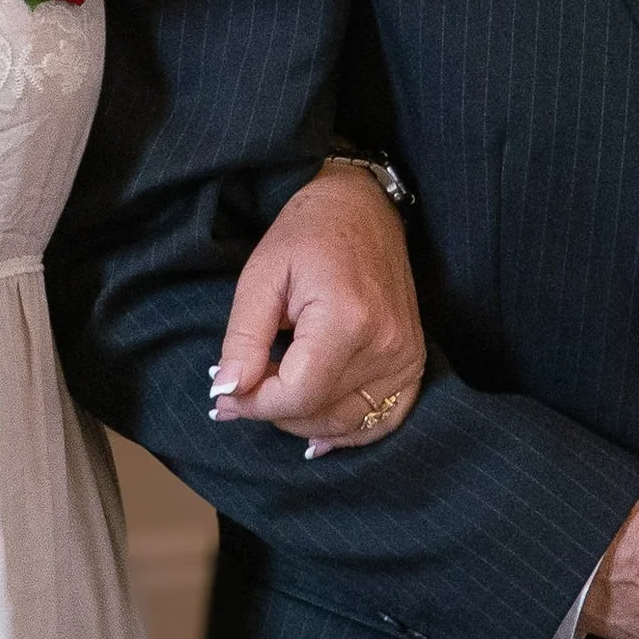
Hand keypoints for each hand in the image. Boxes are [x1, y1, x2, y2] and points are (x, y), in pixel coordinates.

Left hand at [209, 161, 425, 455]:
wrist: (364, 207)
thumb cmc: (309, 231)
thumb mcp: (262, 274)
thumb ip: (244, 338)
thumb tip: (228, 391)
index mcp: (347, 320)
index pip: (297, 394)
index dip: (254, 404)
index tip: (225, 393)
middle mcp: (385, 345)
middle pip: (319, 412)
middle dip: (272, 411)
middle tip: (240, 390)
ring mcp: (406, 356)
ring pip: (347, 423)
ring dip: (302, 422)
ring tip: (272, 397)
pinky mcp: (413, 360)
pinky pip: (384, 419)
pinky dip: (347, 431)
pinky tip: (316, 430)